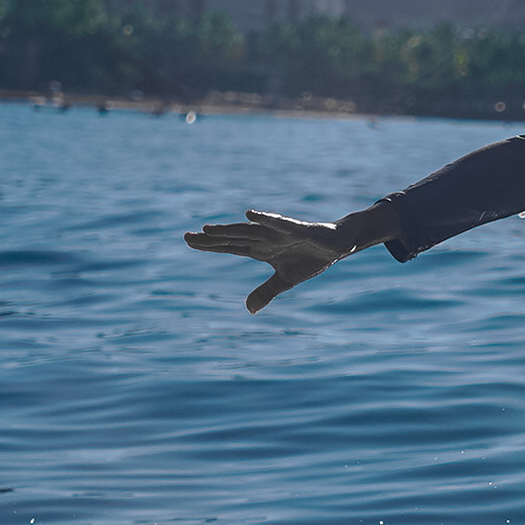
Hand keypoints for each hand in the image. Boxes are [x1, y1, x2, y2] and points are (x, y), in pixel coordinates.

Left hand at [184, 208, 351, 313]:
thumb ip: (265, 292)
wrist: (338, 245)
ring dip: (229, 230)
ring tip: (207, 229)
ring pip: (249, 232)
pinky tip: (249, 215)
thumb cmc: (310, 258)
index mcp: (260, 249)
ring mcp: (278, 232)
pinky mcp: (296, 229)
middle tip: (186, 237)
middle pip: (233, 238)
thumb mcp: (285, 281)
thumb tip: (248, 309)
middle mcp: (265, 238)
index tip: (188, 242)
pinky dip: (264, 219)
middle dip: (210, 238)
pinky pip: (278, 223)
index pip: (230, 247)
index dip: (209, 245)